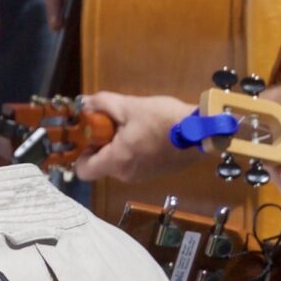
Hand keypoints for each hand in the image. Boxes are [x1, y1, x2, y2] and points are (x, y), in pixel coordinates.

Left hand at [70, 92, 203, 186]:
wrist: (200, 130)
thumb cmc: (163, 119)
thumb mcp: (129, 105)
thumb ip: (102, 104)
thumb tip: (84, 104)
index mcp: (117, 161)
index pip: (83, 171)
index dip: (80, 153)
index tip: (89, 136)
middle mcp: (127, 174)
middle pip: (102, 164)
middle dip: (103, 144)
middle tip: (113, 123)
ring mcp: (143, 176)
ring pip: (118, 163)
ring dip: (119, 146)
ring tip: (133, 125)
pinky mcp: (156, 173)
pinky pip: (134, 163)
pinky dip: (134, 151)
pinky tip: (147, 133)